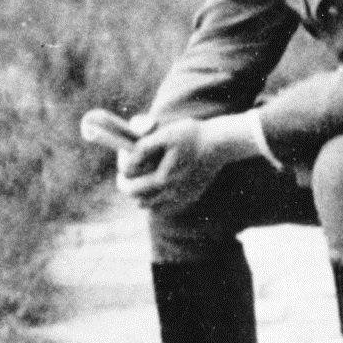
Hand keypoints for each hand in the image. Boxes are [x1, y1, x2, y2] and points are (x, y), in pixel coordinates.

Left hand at [117, 115, 259, 210]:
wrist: (220, 143)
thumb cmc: (192, 135)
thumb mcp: (165, 134)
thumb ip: (143, 148)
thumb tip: (127, 162)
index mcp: (162, 179)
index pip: (129, 183)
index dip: (122, 169)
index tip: (123, 157)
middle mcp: (171, 193)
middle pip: (136, 197)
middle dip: (126, 184)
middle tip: (126, 174)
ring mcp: (181, 198)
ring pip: (148, 206)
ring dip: (140, 195)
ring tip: (140, 180)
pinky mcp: (189, 198)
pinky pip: (164, 208)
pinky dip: (155, 201)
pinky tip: (156, 187)